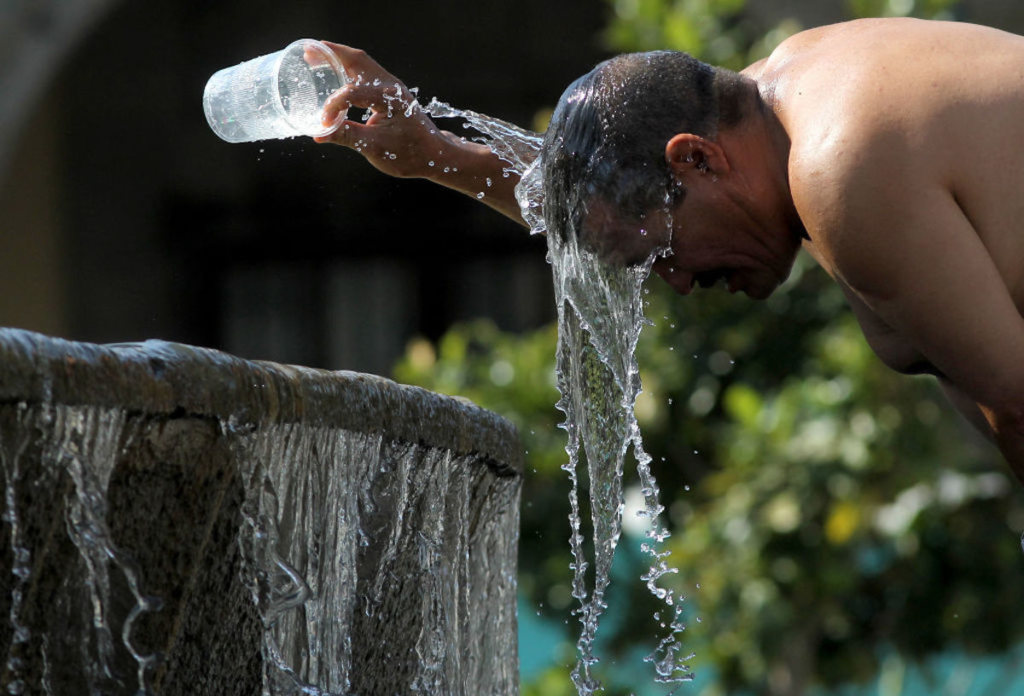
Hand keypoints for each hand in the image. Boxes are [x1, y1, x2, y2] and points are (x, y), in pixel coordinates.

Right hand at [313, 42, 449, 179]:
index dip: (333, 106)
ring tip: (317, 57)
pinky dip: (349, 69)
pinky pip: (367, 73)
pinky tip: (336, 74)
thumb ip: (347, 137)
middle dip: (331, 55)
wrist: (435, 155)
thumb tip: (319, 134)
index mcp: (388, 98)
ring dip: (340, 58)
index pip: (351, 93)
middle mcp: (391, 86)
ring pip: (362, 63)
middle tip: (308, 53)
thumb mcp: (375, 148)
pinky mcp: (391, 93)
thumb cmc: (410, 153)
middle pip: (357, 60)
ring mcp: (392, 87)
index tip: (324, 124)